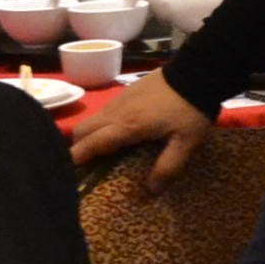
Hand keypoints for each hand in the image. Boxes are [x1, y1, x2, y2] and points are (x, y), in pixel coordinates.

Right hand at [70, 68, 211, 187]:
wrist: (197, 71)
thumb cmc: (191, 109)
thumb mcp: (186, 142)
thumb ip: (168, 166)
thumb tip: (151, 191)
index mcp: (127, 126)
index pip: (91, 143)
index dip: (76, 158)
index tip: (67, 172)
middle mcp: (116, 112)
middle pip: (83, 129)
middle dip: (78, 147)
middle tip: (84, 166)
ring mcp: (120, 99)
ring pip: (92, 119)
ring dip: (89, 135)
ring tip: (98, 152)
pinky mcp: (126, 91)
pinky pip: (104, 111)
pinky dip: (100, 124)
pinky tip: (115, 133)